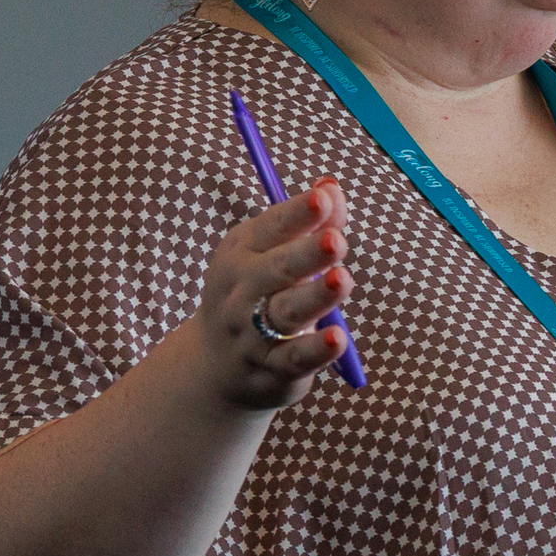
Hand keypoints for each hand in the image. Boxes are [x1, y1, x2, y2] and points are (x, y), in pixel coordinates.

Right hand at [196, 180, 355, 412]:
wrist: (214, 366)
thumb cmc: (254, 296)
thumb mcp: (270, 255)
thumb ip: (308, 224)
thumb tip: (332, 185)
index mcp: (242, 253)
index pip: (272, 228)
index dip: (298, 214)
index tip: (323, 198)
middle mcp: (243, 290)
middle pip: (278, 269)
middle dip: (307, 253)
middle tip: (336, 240)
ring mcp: (253, 332)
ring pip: (287, 312)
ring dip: (315, 297)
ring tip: (342, 280)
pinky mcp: (271, 369)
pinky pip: (294, 358)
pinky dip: (315, 350)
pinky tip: (337, 339)